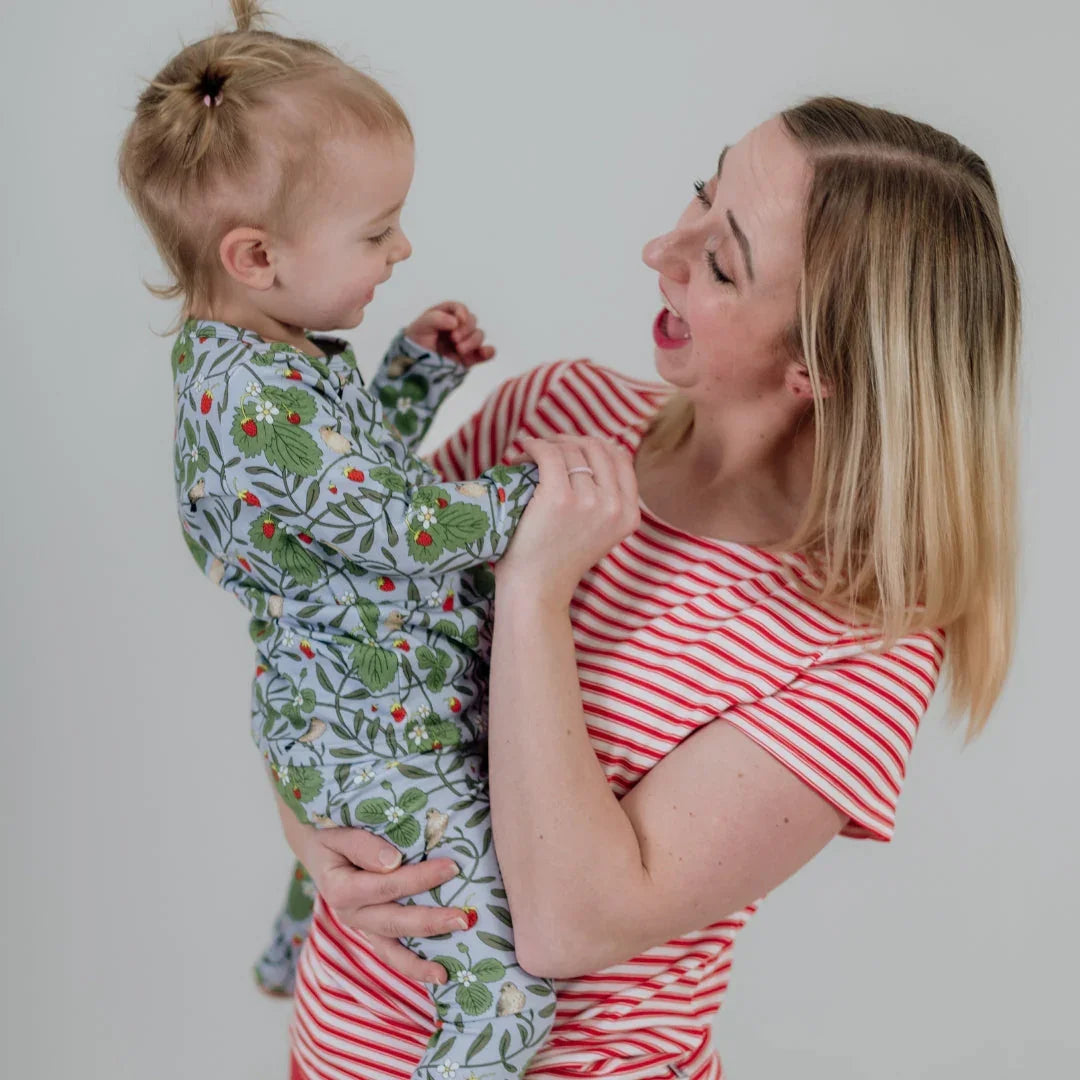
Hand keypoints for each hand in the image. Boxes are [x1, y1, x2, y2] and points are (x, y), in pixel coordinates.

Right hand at [274, 789, 464, 985]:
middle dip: (431, 920)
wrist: (320, 849)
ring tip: (448, 971)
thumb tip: (392, 860)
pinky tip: (439, 975)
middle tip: (464, 917)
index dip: (418, 878)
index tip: (452, 867)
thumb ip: (362, 845)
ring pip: (392, 948)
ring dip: (422, 959)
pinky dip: (413, 967)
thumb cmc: (333, 836)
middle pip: (394, 921)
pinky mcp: (373, 931)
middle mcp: (350, 914)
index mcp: (340, 889)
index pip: (385, 885)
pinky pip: (392, 955)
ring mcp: (363, 926)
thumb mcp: (338, 833)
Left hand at [404, 301, 494, 367]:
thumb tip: (456, 322)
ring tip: (459, 350)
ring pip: (479, 336)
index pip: (459, 308)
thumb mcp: (421, 326)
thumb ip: (436, 319)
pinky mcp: (469, 358)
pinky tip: (483, 352)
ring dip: (473, 341)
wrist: (413, 365)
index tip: (458, 320)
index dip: (462, 312)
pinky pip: (485, 353)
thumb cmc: (415, 342)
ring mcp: (464, 342)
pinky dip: (488, 352)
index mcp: (446, 316)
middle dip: (465, 329)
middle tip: (453, 339)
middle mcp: (457, 327)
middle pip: (472, 321)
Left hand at [498, 434, 640, 607]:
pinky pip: (549, 455)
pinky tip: (524, 450)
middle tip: (549, 446)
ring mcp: (588, 501)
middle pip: (596, 448)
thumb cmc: (558, 562)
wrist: (537, 590)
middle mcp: (614, 506)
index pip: (621, 459)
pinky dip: (534, 446)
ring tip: (531, 454)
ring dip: (548, 445)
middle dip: (571, 441)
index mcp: (629, 514)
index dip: (595, 446)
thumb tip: (590, 456)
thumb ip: (604, 502)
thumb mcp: (598, 533)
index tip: (573, 447)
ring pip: (570, 450)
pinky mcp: (559, 497)